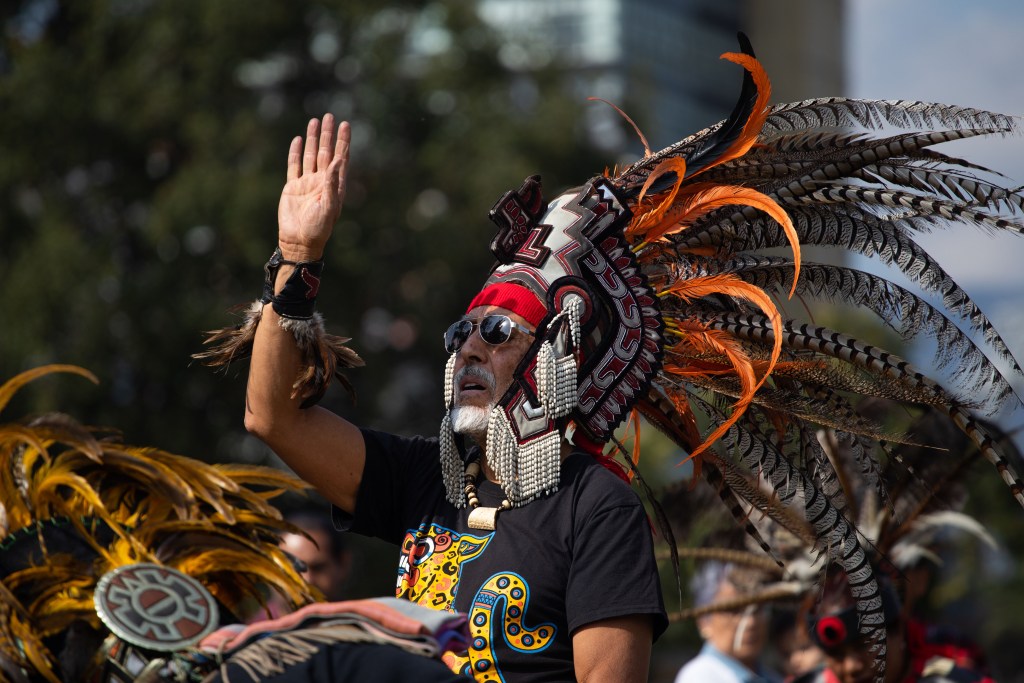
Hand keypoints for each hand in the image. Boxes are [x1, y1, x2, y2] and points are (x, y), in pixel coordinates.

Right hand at [277, 114, 348, 260]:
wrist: (298, 241)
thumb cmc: (318, 228)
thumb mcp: (329, 206)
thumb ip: (332, 183)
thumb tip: (339, 160)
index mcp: (334, 185)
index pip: (340, 158)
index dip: (343, 141)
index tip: (345, 125)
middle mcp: (322, 181)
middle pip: (326, 152)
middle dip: (328, 134)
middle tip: (330, 116)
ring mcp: (307, 183)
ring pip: (311, 155)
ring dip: (314, 139)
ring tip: (315, 121)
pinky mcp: (292, 187)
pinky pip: (294, 165)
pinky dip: (296, 152)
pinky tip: (298, 140)